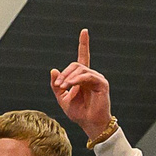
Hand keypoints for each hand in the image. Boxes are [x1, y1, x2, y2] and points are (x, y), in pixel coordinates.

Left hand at [48, 28, 113, 142]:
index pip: (83, 56)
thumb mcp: (62, 99)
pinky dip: (76, 80)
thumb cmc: (78, 113)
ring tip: (62, 87)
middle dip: (64, 74)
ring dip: (68, 78)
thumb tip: (53, 70)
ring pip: (80, 69)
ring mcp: (97, 78)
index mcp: (82, 77)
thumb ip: (57, 85)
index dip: (84, 44)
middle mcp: (91, 75)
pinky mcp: (102, 83)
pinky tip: (71, 85)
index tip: (84, 31)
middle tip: (58, 86)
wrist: (89, 124)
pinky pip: (87, 76)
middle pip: (76, 64)